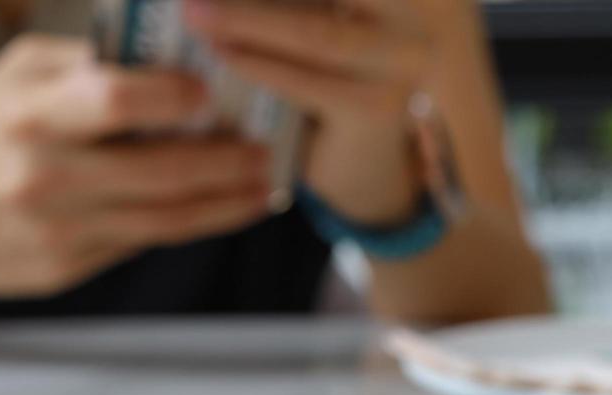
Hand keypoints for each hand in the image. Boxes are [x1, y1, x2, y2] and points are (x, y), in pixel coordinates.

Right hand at [0, 35, 274, 297]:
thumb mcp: (14, 76)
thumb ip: (84, 65)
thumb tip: (166, 60)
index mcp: (28, 115)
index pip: (114, 99)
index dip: (172, 95)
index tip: (208, 90)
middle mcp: (43, 177)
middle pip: (157, 170)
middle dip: (223, 160)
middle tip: (263, 148)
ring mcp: (57, 230)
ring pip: (163, 219)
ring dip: (223, 203)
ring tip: (260, 186)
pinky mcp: (66, 268)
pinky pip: (141, 242)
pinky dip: (187, 225)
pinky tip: (218, 209)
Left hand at [184, 0, 454, 225]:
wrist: (362, 161)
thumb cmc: (330, 71)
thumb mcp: (318, 16)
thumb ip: (288, 2)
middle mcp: (416, 16)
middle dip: (262, 1)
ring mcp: (403, 63)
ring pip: (318, 33)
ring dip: (248, 21)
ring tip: (196, 14)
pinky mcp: (376, 108)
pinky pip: (308, 82)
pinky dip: (259, 64)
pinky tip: (222, 52)